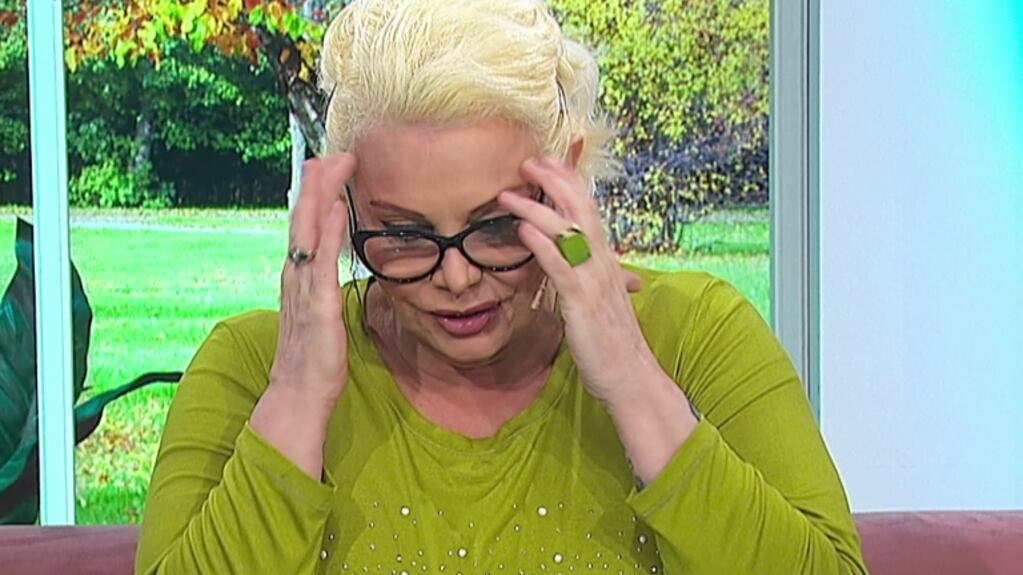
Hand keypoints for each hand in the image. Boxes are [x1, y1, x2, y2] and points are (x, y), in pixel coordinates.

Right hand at [269, 153, 357, 406]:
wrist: (297, 396)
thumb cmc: (313, 358)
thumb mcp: (320, 314)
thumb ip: (322, 288)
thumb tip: (332, 270)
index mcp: (298, 278)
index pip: (305, 227)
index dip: (316, 195)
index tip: (328, 166)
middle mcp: (295, 277)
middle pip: (302, 220)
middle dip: (316, 184)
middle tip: (330, 151)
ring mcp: (303, 289)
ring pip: (308, 231)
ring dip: (319, 195)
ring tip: (330, 164)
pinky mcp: (317, 306)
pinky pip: (322, 261)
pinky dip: (327, 232)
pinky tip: (335, 208)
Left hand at [498, 157, 658, 403]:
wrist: (630, 376)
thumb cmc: (611, 341)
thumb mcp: (599, 299)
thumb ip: (585, 275)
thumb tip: (569, 260)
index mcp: (606, 259)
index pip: (588, 208)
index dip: (567, 182)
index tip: (545, 162)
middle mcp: (603, 262)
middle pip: (580, 208)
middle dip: (553, 181)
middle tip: (526, 162)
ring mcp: (594, 280)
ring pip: (568, 232)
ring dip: (537, 209)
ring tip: (509, 194)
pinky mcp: (582, 302)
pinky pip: (561, 267)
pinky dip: (543, 245)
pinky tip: (524, 231)